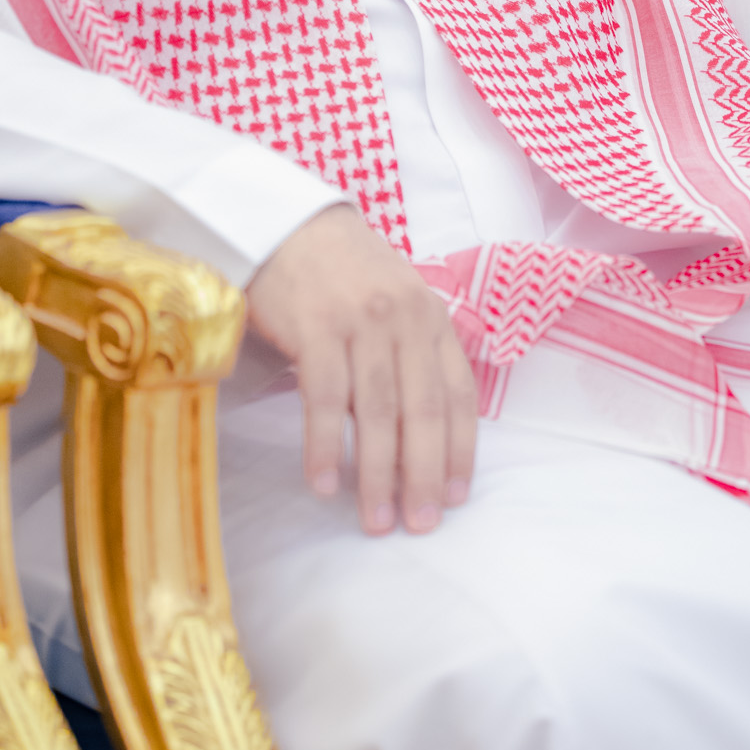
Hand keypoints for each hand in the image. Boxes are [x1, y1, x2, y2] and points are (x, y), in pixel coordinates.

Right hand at [245, 205, 478, 533]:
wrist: (289, 223)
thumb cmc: (345, 272)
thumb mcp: (397, 303)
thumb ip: (412, 356)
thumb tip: (416, 436)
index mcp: (433, 317)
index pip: (459, 394)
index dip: (460, 451)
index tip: (453, 498)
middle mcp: (406, 319)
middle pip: (423, 411)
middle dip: (422, 476)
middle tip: (418, 525)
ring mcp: (362, 321)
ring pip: (378, 411)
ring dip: (377, 474)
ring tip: (375, 520)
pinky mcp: (317, 326)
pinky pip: (326, 398)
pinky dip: (325, 446)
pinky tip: (325, 482)